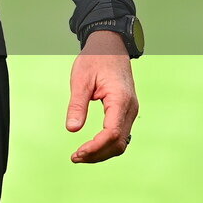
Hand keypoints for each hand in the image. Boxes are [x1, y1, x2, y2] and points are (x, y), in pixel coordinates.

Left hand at [66, 29, 138, 162]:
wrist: (111, 46)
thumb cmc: (95, 59)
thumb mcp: (81, 79)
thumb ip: (77, 104)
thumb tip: (71, 129)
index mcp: (120, 99)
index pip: (112, 133)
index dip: (96, 147)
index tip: (78, 153)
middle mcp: (130, 108)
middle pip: (118, 143)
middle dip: (97, 154)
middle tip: (75, 157)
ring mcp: (131, 111)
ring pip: (121, 142)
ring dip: (102, 152)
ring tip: (81, 155)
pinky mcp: (127, 111)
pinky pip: (120, 134)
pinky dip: (107, 144)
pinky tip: (92, 146)